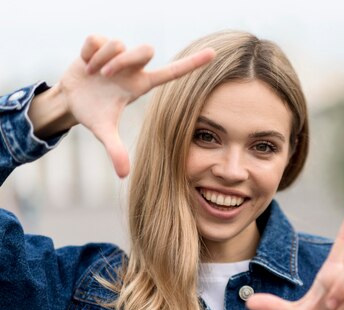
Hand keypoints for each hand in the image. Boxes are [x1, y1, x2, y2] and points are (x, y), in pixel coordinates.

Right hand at [34, 35, 214, 177]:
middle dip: (122, 61)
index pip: (173, 73)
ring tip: (93, 73)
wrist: (69, 99)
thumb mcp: (103, 132)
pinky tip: (85, 64)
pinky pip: (96, 39)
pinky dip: (87, 53)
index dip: (192, 64)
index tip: (214, 55)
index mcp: (141, 85)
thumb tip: (123, 175)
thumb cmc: (93, 113)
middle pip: (146, 49)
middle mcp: (134, 68)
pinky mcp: (100, 43)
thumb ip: (115, 150)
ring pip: (118, 44)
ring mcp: (118, 54)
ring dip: (101, 60)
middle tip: (104, 76)